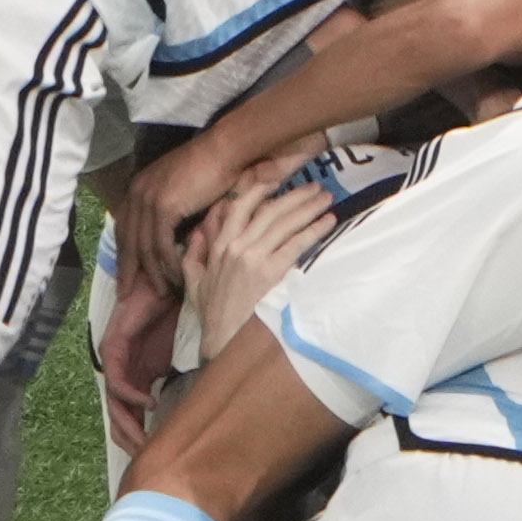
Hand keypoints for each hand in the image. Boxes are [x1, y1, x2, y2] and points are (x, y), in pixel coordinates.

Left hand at [98, 265, 182, 457]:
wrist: (166, 280)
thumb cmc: (176, 314)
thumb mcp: (184, 356)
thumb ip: (187, 379)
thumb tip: (209, 408)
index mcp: (138, 378)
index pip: (132, 418)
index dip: (142, 439)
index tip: (159, 457)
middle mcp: (122, 373)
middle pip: (118, 418)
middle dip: (132, 441)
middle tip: (149, 461)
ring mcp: (115, 361)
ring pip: (113, 405)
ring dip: (128, 426)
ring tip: (145, 442)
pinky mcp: (113, 348)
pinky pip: (117, 381)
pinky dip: (132, 396)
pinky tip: (150, 404)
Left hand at [117, 138, 238, 298]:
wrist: (225, 151)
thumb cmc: (213, 168)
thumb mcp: (183, 189)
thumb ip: (173, 208)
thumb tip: (174, 233)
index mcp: (138, 187)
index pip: (124, 227)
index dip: (124, 253)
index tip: (125, 275)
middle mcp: (137, 192)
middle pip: (126, 240)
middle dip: (126, 270)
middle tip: (126, 295)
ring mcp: (148, 200)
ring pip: (143, 246)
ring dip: (152, 273)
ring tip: (159, 293)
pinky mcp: (163, 207)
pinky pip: (161, 244)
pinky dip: (168, 264)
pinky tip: (175, 278)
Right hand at [183, 173, 339, 350]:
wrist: (222, 340)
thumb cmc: (212, 316)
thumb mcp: (194, 283)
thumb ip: (194, 255)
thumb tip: (197, 233)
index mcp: (218, 245)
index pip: (239, 206)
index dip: (260, 189)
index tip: (278, 179)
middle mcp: (235, 246)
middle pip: (269, 210)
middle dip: (294, 195)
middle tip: (315, 186)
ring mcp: (253, 257)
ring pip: (284, 222)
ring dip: (308, 207)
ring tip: (326, 198)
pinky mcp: (270, 272)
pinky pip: (296, 243)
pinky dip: (314, 229)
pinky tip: (328, 222)